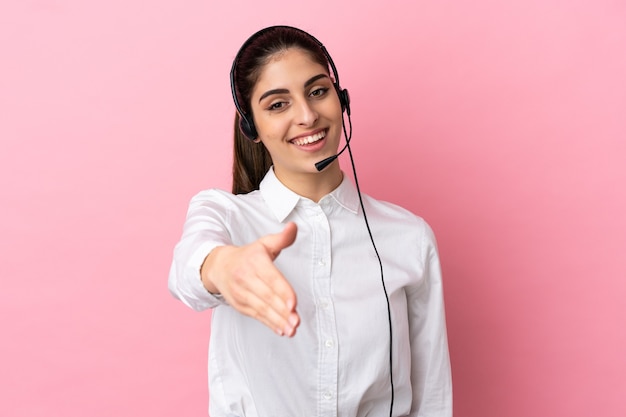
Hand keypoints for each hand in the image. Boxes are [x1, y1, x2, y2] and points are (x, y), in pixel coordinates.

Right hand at [200, 222, 299, 336]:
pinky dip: (269, 324)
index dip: (282, 291)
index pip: (270, 278)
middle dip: (282, 310)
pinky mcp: (240, 305)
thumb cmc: (247, 256)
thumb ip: (281, 238)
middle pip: (266, 296)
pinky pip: (256, 316)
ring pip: (261, 309)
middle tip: (296, 321)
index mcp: (254, 261)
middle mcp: (246, 278)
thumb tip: (294, 227)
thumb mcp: (263, 244)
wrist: (218, 266)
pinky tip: (281, 330)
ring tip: (291, 329)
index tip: (293, 303)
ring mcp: (241, 293)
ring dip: (277, 320)